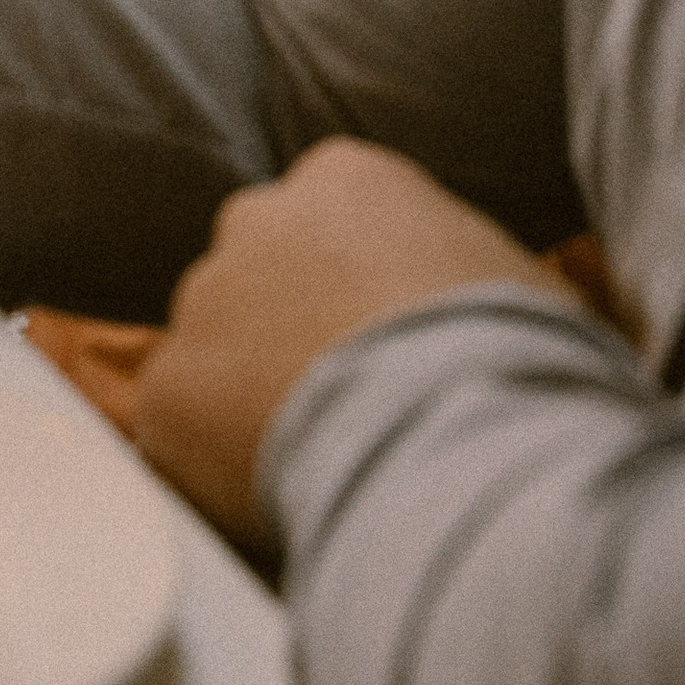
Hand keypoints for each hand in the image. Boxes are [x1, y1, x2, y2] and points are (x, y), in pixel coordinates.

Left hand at [132, 142, 576, 543]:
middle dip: (284, 336)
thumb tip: (474, 310)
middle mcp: (256, 220)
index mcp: (345, 178)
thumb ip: (455, 271)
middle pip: (256, 278)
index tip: (380, 347)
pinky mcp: (166, 395)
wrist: (460, 441)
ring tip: (321, 468)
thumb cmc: (518, 362)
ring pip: (212, 355)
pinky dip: (214, 473)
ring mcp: (203, 303)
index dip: (352, 294)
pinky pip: (179, 436)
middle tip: (343, 411)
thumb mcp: (512, 281)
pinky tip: (276, 506)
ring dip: (246, 403)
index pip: (326, 222)